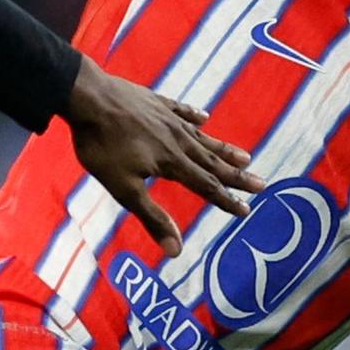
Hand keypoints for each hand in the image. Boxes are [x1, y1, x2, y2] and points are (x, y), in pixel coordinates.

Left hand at [60, 61, 259, 247]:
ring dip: (224, 149)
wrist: (87, 97)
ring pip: (203, 138)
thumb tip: (176, 251)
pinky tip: (204, 117)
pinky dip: (195, 117)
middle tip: (262, 184)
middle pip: (213, 162)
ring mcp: (168, 119)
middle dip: (237, 176)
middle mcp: (177, 140)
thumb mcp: (123, 189)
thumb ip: (152, 217)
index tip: (247, 210)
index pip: (206, 186)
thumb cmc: (102, 146)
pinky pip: (182, 111)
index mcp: (172, 162)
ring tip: (245, 156)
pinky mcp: (156, 103)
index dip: (226, 201)